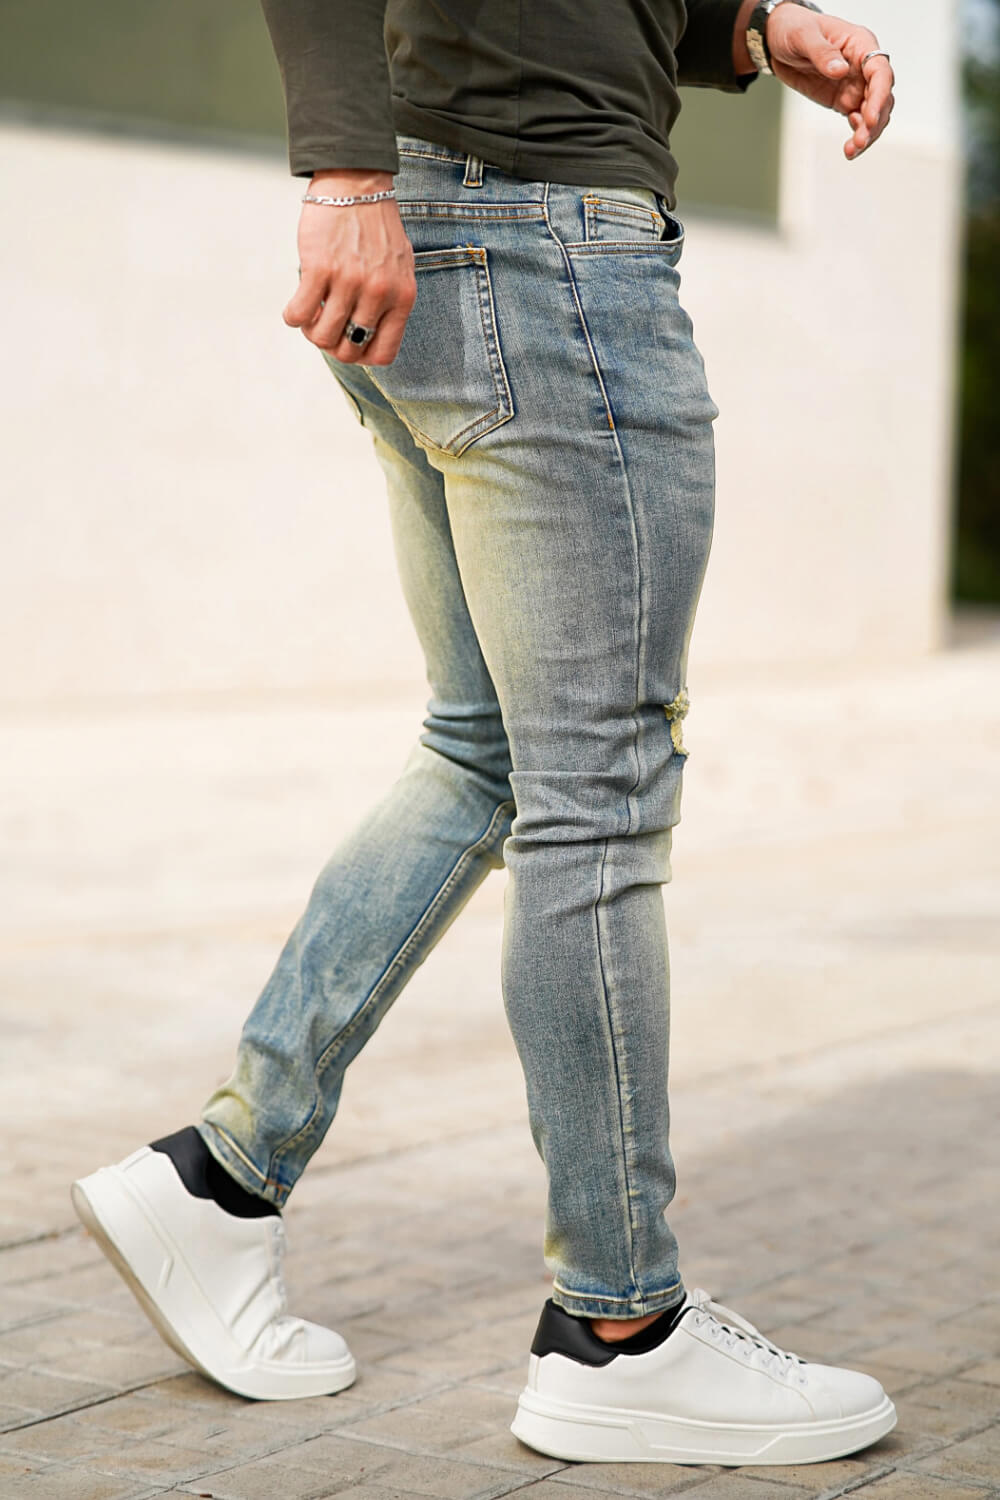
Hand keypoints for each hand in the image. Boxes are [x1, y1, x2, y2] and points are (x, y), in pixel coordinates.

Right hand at [283, 169, 416, 365]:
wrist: (357, 183)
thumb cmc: (377, 228)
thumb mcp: (399, 268)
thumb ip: (390, 302)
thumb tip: (365, 337)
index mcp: (402, 298)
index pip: (382, 354)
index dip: (361, 356)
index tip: (348, 341)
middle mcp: (379, 293)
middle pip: (348, 350)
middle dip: (332, 344)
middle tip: (325, 325)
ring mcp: (349, 282)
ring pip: (322, 336)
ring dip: (310, 331)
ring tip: (310, 313)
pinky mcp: (320, 268)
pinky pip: (299, 314)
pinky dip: (293, 316)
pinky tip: (295, 306)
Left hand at [765, 7, 894, 158]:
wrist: (778, 41)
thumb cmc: (794, 28)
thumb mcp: (803, 36)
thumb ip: (822, 52)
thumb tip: (839, 70)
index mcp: (860, 45)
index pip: (880, 72)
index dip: (879, 96)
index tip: (869, 117)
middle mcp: (863, 67)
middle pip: (881, 97)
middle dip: (874, 121)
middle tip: (860, 141)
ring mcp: (855, 86)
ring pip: (873, 113)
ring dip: (867, 133)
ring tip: (853, 150)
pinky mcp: (844, 101)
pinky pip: (858, 122)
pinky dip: (857, 136)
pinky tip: (850, 148)